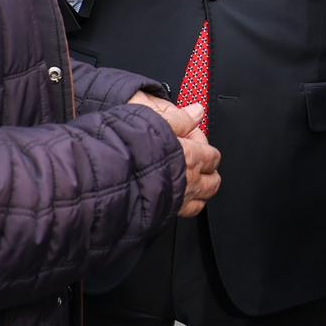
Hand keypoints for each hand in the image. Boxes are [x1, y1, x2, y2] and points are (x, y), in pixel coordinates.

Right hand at [128, 93, 219, 217]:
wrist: (112, 177)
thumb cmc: (133, 150)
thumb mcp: (158, 121)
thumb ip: (181, 119)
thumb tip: (197, 111)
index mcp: (191, 157)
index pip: (213, 156)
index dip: (205, 148)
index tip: (194, 143)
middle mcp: (189, 180)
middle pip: (213, 181)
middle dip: (208, 173)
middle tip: (197, 164)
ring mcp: (179, 200)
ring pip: (202, 200)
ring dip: (200, 191)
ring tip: (189, 182)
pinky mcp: (167, 213)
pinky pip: (187, 212)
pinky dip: (186, 204)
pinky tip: (176, 197)